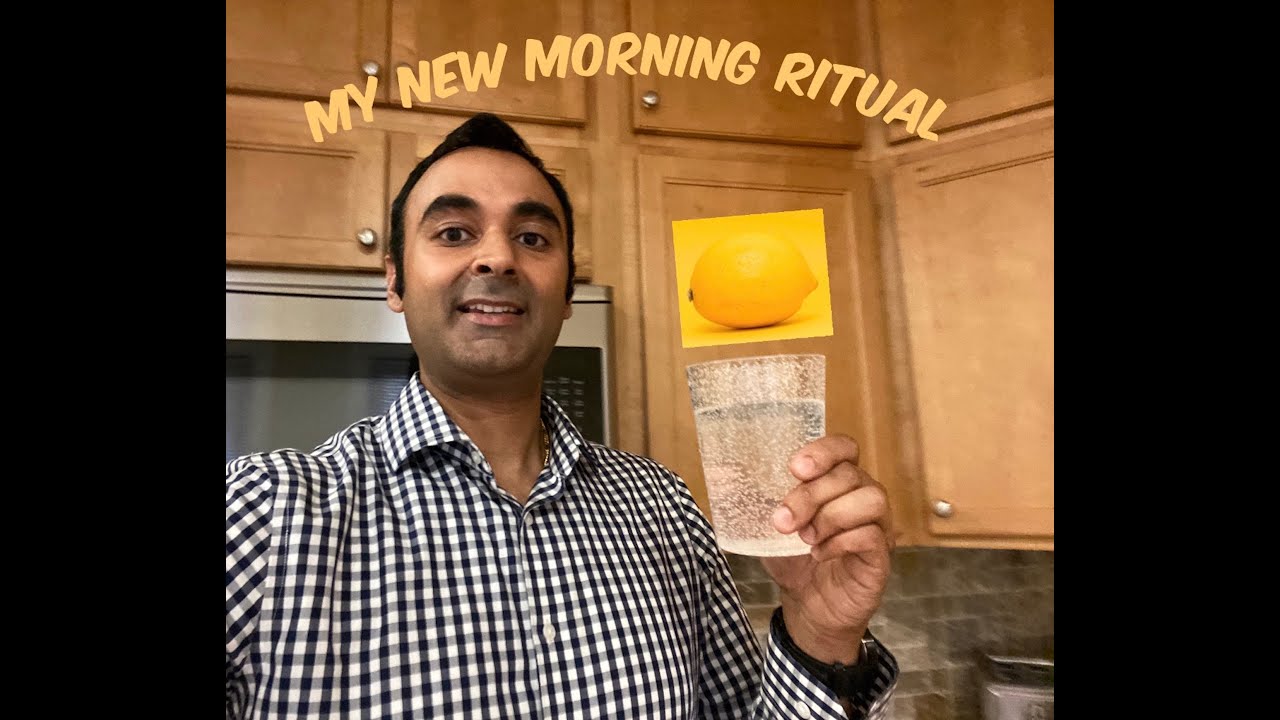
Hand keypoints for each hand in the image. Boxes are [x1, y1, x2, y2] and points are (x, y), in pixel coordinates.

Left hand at [760, 434, 894, 662]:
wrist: (807, 607)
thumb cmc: (792, 559)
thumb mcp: (765, 525)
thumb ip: (749, 498)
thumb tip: (722, 474)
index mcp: (836, 482)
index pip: (844, 448)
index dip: (824, 451)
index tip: (795, 468)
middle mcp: (862, 497)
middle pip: (849, 474)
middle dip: (811, 495)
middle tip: (783, 521)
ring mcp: (877, 525)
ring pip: (871, 498)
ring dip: (832, 515)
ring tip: (806, 537)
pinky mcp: (880, 555)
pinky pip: (871, 535)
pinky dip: (841, 542)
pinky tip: (819, 554)